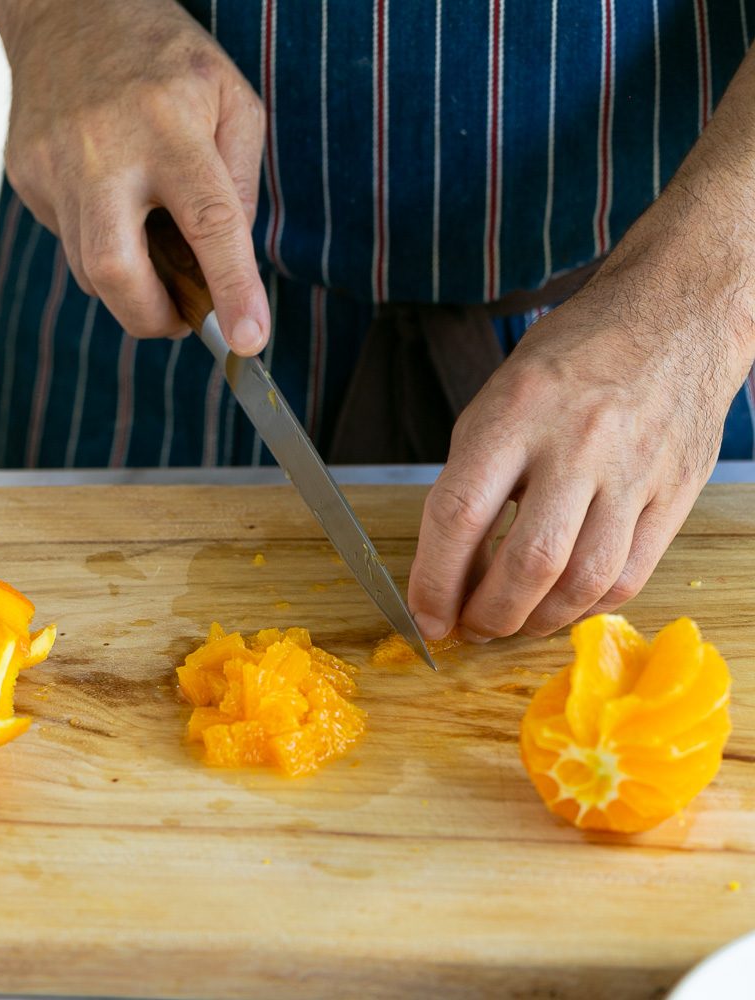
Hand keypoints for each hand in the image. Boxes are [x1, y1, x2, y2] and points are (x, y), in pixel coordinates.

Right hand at [0, 0, 267, 350]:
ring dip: (132, 285)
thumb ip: (241, 183)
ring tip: (156, 252)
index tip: (248, 340)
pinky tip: (116, 208)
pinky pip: (69, 241)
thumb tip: (230, 260)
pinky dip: (102, 246)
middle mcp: (106, 147)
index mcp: (172, 125)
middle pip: (116, 268)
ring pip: (89, 268)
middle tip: (182, 321)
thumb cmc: (167, 62)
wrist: (68, 9)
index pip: (209, 222)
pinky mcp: (26, 173)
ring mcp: (55, 162)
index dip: (231, 289)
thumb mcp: (233, 102)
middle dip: (152, 318)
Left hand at [408, 197, 753, 640]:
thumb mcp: (500, 396)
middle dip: (488, 615)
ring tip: (512, 621)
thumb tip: (454, 565)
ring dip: (536, 622)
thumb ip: (473, 476)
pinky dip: (585, 607)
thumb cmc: (573, 358)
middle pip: (527, 563)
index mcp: (517, 410)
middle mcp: (578, 442)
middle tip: (469, 627)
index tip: (425, 615)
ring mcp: (633, 471)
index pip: (459, 513)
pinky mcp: (674, 494)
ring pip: (582, 583)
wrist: (673, 319)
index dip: (434, 580)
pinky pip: (628, 577)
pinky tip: (562, 603)